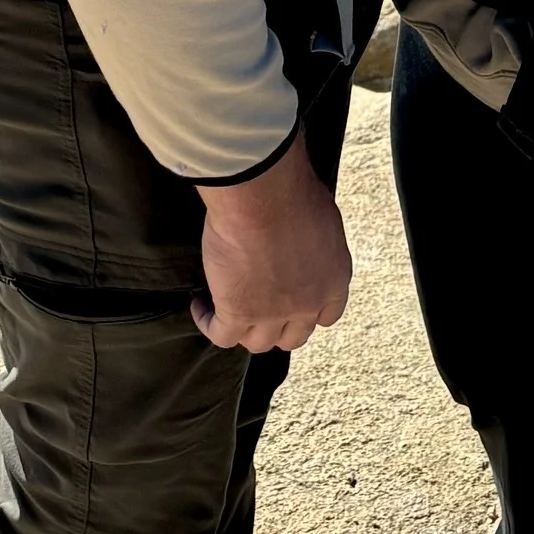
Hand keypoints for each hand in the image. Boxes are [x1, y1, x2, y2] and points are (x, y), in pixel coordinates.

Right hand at [192, 135, 350, 353]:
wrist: (264, 195)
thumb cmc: (292, 191)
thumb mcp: (321, 216)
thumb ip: (315, 240)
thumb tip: (301, 236)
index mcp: (333, 279)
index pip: (328, 315)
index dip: (309, 313)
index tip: (295, 303)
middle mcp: (307, 304)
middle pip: (293, 337)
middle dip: (278, 327)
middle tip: (260, 308)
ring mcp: (273, 314)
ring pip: (258, 343)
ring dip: (244, 330)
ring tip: (227, 310)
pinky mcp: (238, 313)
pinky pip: (221, 335)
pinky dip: (208, 324)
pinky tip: (200, 306)